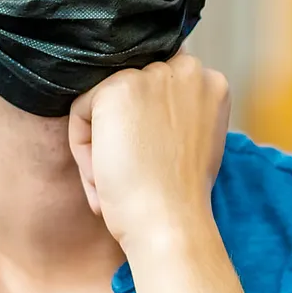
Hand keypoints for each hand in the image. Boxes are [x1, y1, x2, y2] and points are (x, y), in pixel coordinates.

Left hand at [68, 54, 229, 254]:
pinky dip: (83, 148)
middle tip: (131, 174)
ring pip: (103, 102)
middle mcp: (186, 69)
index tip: (147, 162)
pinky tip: (104, 175)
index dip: (145, 125)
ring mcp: (152, 76)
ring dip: (102, 142)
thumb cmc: (179, 197)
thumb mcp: (194, 143)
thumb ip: (178, 113)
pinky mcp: (117, 88)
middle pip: (130, 91)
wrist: (170, 223)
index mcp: (210, 82)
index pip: (159, 86)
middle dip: (123, 132)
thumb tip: (142, 107)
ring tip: (115, 179)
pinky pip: (80, 111)